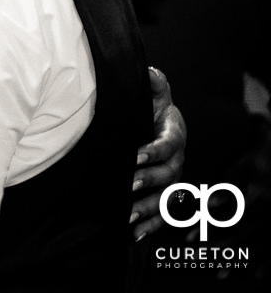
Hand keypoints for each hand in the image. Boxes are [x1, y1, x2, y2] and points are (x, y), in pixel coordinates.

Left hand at [131, 66, 186, 240]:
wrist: (154, 121)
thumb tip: (150, 73)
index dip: (154, 151)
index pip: (169, 144)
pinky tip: (135, 233)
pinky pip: (162, 213)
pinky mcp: (163, 193)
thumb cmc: (151, 107)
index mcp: (174, 134)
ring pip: (166, 197)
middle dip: (149, 180)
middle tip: (128, 183)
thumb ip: (154, 83)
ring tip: (129, 214)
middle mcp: (176, 160)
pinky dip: (151, 225)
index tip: (135, 156)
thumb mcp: (154, 92)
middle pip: (168, 174)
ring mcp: (171, 179)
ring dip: (148, 207)